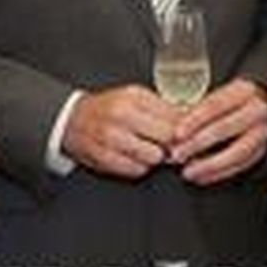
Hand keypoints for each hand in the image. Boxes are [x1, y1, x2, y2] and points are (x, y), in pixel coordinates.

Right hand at [62, 85, 180, 178]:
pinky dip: (139, 167)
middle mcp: (121, 114)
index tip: (188, 134)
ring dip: (155, 157)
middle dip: (172, 144)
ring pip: (153, 157)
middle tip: (169, 145)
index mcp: (133, 97)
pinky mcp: (103, 157)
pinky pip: (136, 170)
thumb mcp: (136, 98)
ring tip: (148, 149)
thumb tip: (193, 118)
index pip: (174, 116)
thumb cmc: (110, 108)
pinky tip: (133, 157)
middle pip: (167, 137)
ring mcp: (111, 137)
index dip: (186, 129)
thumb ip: (164, 107)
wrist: (74, 120)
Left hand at [171, 78, 266, 185]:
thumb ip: (198, 107)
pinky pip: (241, 166)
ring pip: (237, 152)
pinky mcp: (262, 150)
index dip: (195, 120)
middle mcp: (256, 111)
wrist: (264, 105)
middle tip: (177, 155)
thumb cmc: (232, 100)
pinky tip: (201, 176)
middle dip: (197, 144)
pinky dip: (219, 173)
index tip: (177, 134)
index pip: (216, 105)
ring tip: (188, 172)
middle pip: (225, 128)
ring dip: (209, 164)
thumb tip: (172, 128)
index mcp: (243, 90)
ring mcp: (262, 132)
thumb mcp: (218, 94)